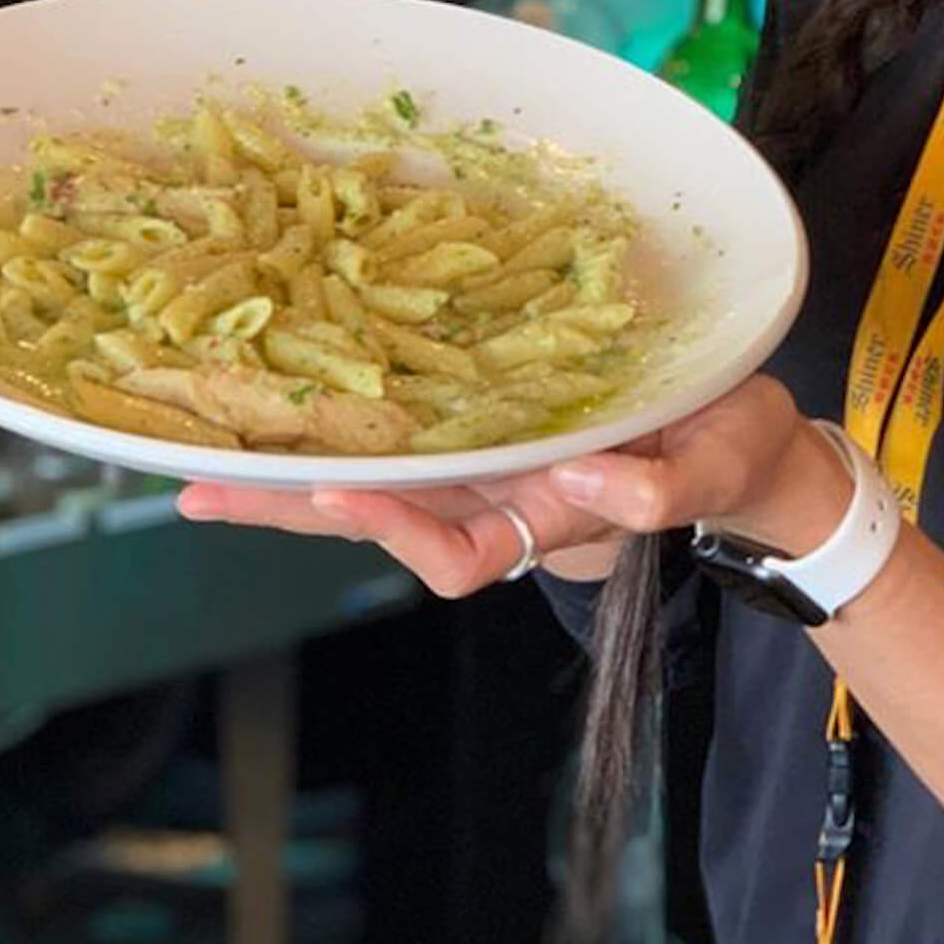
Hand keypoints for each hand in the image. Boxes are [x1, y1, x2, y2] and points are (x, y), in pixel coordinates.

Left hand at [176, 375, 851, 598]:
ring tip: (206, 455)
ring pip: (378, 472)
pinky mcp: (489, 413)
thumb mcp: (716, 468)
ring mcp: (489, 456)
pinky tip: (294, 395)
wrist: (744, 433)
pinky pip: (407, 422)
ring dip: (296, 468)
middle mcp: (503, 493)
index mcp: (550, 517)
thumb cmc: (734, 454)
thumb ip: (662, 490)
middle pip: (383, 515)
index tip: (345, 490)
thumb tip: (585, 480)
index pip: (456, 549)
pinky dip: (350, 416)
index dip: (397, 529)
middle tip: (198, 485)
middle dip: (292, 506)